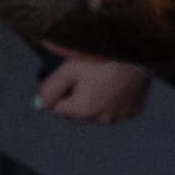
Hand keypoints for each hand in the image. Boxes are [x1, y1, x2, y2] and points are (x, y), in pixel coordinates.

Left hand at [28, 55, 145, 126]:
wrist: (135, 54)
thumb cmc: (99, 59)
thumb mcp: (68, 70)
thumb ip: (50, 88)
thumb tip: (39, 105)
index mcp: (83, 110)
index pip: (57, 109)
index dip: (58, 92)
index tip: (68, 77)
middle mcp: (102, 119)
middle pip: (79, 112)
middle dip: (77, 98)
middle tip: (86, 76)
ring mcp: (120, 117)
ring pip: (99, 112)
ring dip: (97, 100)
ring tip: (102, 79)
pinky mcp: (134, 112)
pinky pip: (118, 109)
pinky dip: (114, 100)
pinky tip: (117, 85)